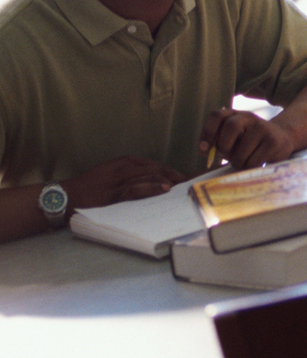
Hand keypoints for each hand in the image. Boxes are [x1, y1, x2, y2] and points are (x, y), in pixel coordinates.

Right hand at [64, 156, 184, 208]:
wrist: (66, 196)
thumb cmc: (90, 187)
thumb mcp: (112, 175)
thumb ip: (132, 177)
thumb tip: (153, 182)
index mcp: (124, 162)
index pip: (154, 165)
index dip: (170, 171)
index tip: (184, 177)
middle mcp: (124, 167)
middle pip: (155, 169)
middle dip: (173, 175)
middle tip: (189, 182)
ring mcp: (119, 179)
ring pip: (149, 176)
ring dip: (167, 180)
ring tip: (182, 185)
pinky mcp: (113, 192)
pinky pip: (137, 188)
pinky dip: (152, 187)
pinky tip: (164, 189)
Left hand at [200, 109, 295, 169]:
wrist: (282, 137)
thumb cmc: (251, 142)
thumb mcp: (236, 136)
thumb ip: (220, 140)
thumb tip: (206, 152)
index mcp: (235, 114)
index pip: (217, 116)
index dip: (207, 133)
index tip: (204, 151)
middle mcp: (249, 117)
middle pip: (230, 128)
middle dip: (224, 148)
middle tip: (227, 157)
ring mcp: (263, 128)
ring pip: (240, 153)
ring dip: (238, 163)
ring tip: (244, 161)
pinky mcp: (273, 141)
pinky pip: (253, 162)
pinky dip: (250, 168)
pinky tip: (256, 163)